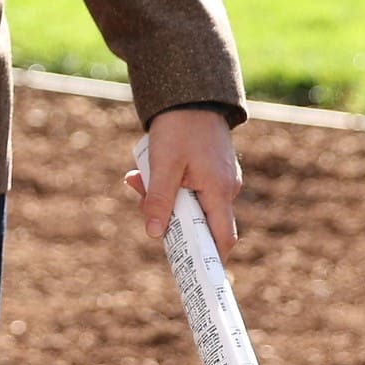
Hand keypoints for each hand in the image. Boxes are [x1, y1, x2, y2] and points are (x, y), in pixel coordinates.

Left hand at [128, 105, 241, 254]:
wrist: (191, 92)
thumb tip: (155, 234)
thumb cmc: (179, 127)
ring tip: (138, 177)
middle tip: (143, 203)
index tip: (189, 272)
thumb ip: (160, 200)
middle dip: (170, 220)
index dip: (208, 259)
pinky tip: (145, 170)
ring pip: (190, 204)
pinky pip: (189, 188)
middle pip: (200, 223)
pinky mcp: (210, 169)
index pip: (222, 239)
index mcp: (220, 191)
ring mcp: (219, 179)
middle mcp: (226, 188)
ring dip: (163, 198)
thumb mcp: (163, 164)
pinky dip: (168, 185)